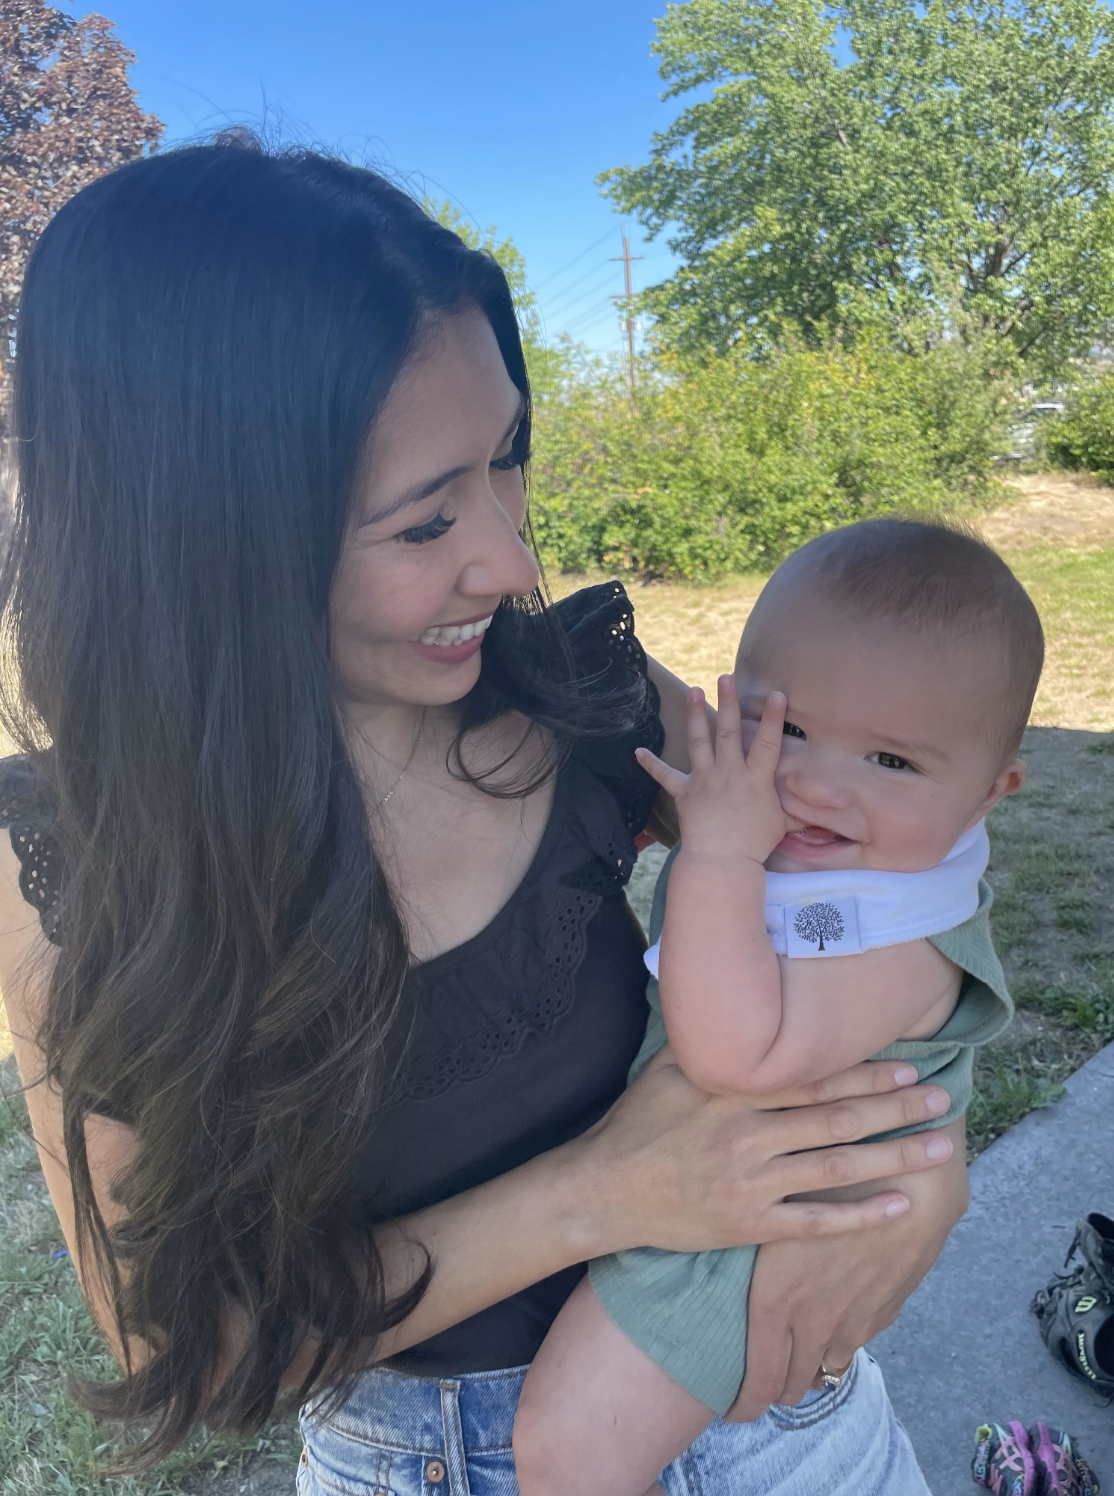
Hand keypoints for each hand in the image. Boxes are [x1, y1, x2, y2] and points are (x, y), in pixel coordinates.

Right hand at [577, 1050, 956, 1258]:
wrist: (602, 1191)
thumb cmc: (636, 1125)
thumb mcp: (667, 1069)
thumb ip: (710, 1043)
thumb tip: (740, 1003)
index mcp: (732, 1092)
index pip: (813, 1078)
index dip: (865, 1072)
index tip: (908, 1064)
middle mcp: (748, 1135)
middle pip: (837, 1119)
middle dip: (895, 1108)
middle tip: (943, 1100)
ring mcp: (750, 1183)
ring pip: (836, 1167)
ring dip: (893, 1158)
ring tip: (937, 1150)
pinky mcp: (748, 1224)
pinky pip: (814, 1222)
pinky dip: (858, 1217)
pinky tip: (897, 1208)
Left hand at [634, 678, 791, 865]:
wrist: (721, 860)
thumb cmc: (754, 844)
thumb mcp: (783, 825)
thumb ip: (798, 811)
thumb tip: (822, 809)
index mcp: (755, 778)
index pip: (768, 742)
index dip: (773, 718)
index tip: (777, 694)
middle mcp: (729, 772)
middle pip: (730, 731)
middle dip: (729, 702)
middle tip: (725, 677)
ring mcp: (704, 780)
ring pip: (699, 741)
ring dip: (696, 715)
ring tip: (694, 692)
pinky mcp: (684, 793)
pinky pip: (665, 776)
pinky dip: (651, 764)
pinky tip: (638, 751)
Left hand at [726, 1118, 968, 1418]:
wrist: (906, 1183)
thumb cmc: (826, 1181)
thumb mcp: (773, 1211)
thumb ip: (748, 1244)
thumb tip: (714, 1249)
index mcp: (775, 1300)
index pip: (758, 1380)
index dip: (745, 1404)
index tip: (733, 1410)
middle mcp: (812, 1321)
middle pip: (791, 1385)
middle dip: (773, 1393)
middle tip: (759, 1389)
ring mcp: (851, 1321)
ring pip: (825, 1369)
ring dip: (808, 1371)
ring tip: (793, 1364)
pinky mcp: (882, 1312)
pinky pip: (854, 1344)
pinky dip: (839, 1345)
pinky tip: (830, 1330)